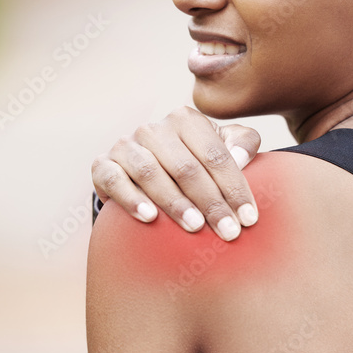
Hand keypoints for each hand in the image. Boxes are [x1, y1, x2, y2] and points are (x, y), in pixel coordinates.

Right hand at [91, 106, 261, 240]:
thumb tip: (242, 157)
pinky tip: (150, 218)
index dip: (235, 187)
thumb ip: (242, 144)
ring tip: (195, 226)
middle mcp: (153, 129)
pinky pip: (115, 180)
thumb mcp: (220, 148)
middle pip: (186, 167)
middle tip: (228, 232)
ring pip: (151, 172)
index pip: (215, 154)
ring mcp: (126, 145)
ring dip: (175, 202)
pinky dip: (132, 199)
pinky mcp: (102, 165)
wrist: (141, 172)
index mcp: (185, 120)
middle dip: (211, 202)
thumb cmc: (191, 162)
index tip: (249, 218)